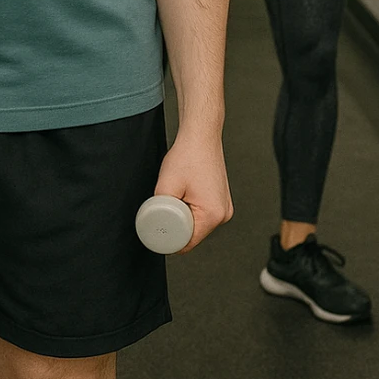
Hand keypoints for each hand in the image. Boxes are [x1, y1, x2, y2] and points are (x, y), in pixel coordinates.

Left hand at [152, 128, 233, 253]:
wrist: (201, 136)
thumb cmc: (188, 155)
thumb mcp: (166, 185)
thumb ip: (159, 209)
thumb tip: (154, 224)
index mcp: (213, 215)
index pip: (188, 242)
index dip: (170, 241)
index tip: (158, 234)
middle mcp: (223, 214)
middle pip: (193, 234)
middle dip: (176, 227)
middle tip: (164, 209)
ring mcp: (224, 207)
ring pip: (197, 223)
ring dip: (184, 216)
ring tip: (177, 195)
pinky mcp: (221, 200)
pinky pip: (202, 213)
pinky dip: (191, 208)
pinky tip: (185, 194)